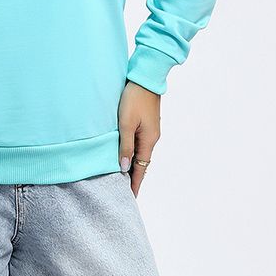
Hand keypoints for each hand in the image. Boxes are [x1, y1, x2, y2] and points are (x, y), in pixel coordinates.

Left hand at [118, 79, 160, 196]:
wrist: (145, 77)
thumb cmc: (134, 98)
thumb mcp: (126, 123)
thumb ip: (125, 146)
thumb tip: (123, 167)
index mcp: (149, 140)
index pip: (141, 169)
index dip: (135, 184)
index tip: (130, 198)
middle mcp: (152, 138)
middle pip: (142, 163)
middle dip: (134, 177)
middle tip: (124, 191)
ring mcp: (150, 130)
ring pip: (140, 153)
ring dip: (132, 165)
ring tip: (122, 177)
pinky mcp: (146, 123)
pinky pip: (139, 143)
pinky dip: (132, 153)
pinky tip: (126, 155)